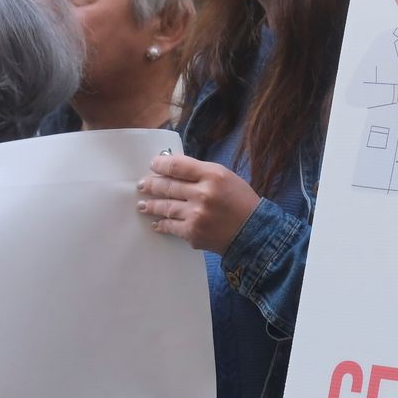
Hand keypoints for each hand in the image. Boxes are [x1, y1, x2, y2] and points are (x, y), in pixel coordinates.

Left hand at [136, 153, 260, 253]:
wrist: (255, 233)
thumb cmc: (242, 202)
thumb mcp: (226, 178)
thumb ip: (202, 173)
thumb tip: (175, 171)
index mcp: (212, 175)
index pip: (177, 166)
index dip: (160, 164)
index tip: (153, 165)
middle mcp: (202, 193)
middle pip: (167, 186)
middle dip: (151, 185)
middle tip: (142, 185)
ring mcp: (196, 214)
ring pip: (165, 207)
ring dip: (151, 205)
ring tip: (142, 204)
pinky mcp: (193, 233)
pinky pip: (170, 226)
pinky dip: (162, 224)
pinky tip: (156, 223)